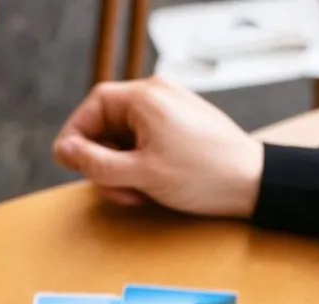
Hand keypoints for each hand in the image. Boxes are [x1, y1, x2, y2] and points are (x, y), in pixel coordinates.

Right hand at [53, 77, 263, 217]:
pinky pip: (145, 143)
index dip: (75, 136)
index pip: (93, 106)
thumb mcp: (141, 175)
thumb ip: (97, 163)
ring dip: (123, 170)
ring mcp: (170, 110)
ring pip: (125, 138)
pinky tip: (154, 187)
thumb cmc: (204, 176)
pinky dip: (141, 166)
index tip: (67, 163)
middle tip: (117, 191)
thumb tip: (65, 152)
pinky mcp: (180, 127)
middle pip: (108, 124)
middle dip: (105, 162)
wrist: (253, 183)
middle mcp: (157, 95)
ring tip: (141, 193)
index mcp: (145, 97)